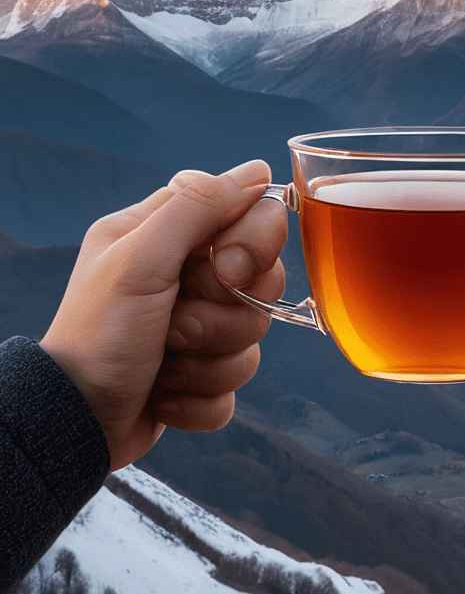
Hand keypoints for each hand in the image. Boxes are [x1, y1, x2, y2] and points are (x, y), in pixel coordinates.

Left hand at [40, 160, 286, 469]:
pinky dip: (201, 395)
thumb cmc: (98, 335)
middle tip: (176, 322)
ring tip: (163, 363)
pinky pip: (237, 381)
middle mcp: (185, 274)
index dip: (254, 244)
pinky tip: (164, 393)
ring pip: (254, 335)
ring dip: (207, 359)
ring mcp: (198, 325)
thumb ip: (197, 208)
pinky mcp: (203, 373)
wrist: (73, 423)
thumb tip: (257, 170)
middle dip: (223, 315)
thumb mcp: (140, 259)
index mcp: (167, 234)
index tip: (228, 269)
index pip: (250, 214)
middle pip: (262, 281)